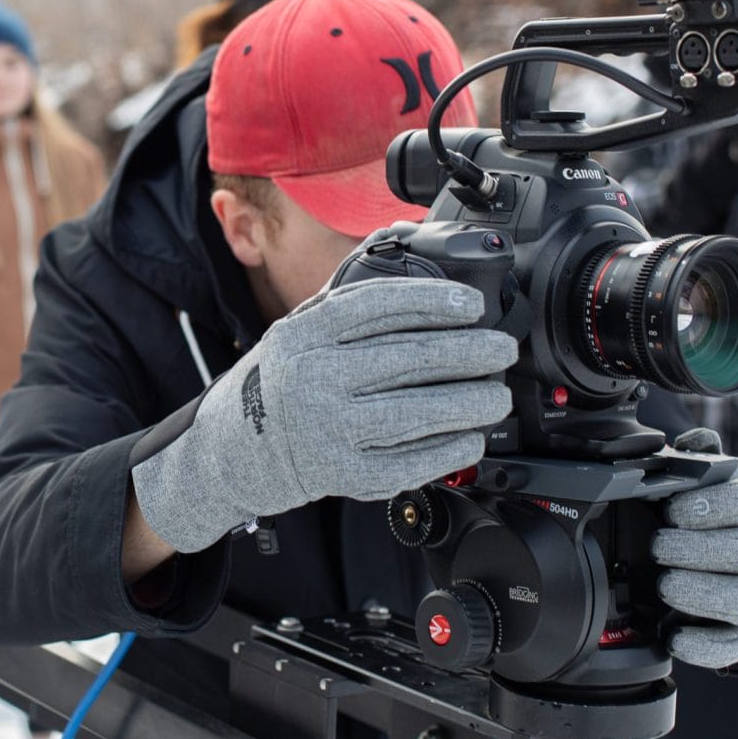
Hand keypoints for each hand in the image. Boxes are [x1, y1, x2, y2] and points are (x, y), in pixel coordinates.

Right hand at [132, 277, 516, 552]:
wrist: (235, 449)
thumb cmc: (281, 381)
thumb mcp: (298, 330)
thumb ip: (348, 303)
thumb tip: (416, 264)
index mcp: (304, 334)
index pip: (378, 307)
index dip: (433, 301)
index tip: (471, 304)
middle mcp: (313, 378)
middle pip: (409, 358)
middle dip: (469, 351)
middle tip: (501, 348)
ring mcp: (329, 430)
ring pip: (418, 412)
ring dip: (469, 401)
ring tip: (496, 392)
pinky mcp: (345, 474)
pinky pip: (411, 461)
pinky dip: (449, 447)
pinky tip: (469, 435)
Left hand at [653, 427, 737, 669]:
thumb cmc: (719, 515)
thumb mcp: (713, 481)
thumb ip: (700, 459)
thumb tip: (692, 441)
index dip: (712, 506)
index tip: (675, 510)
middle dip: (697, 551)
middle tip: (661, 546)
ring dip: (698, 593)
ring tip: (666, 584)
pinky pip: (731, 645)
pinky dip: (701, 646)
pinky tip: (672, 636)